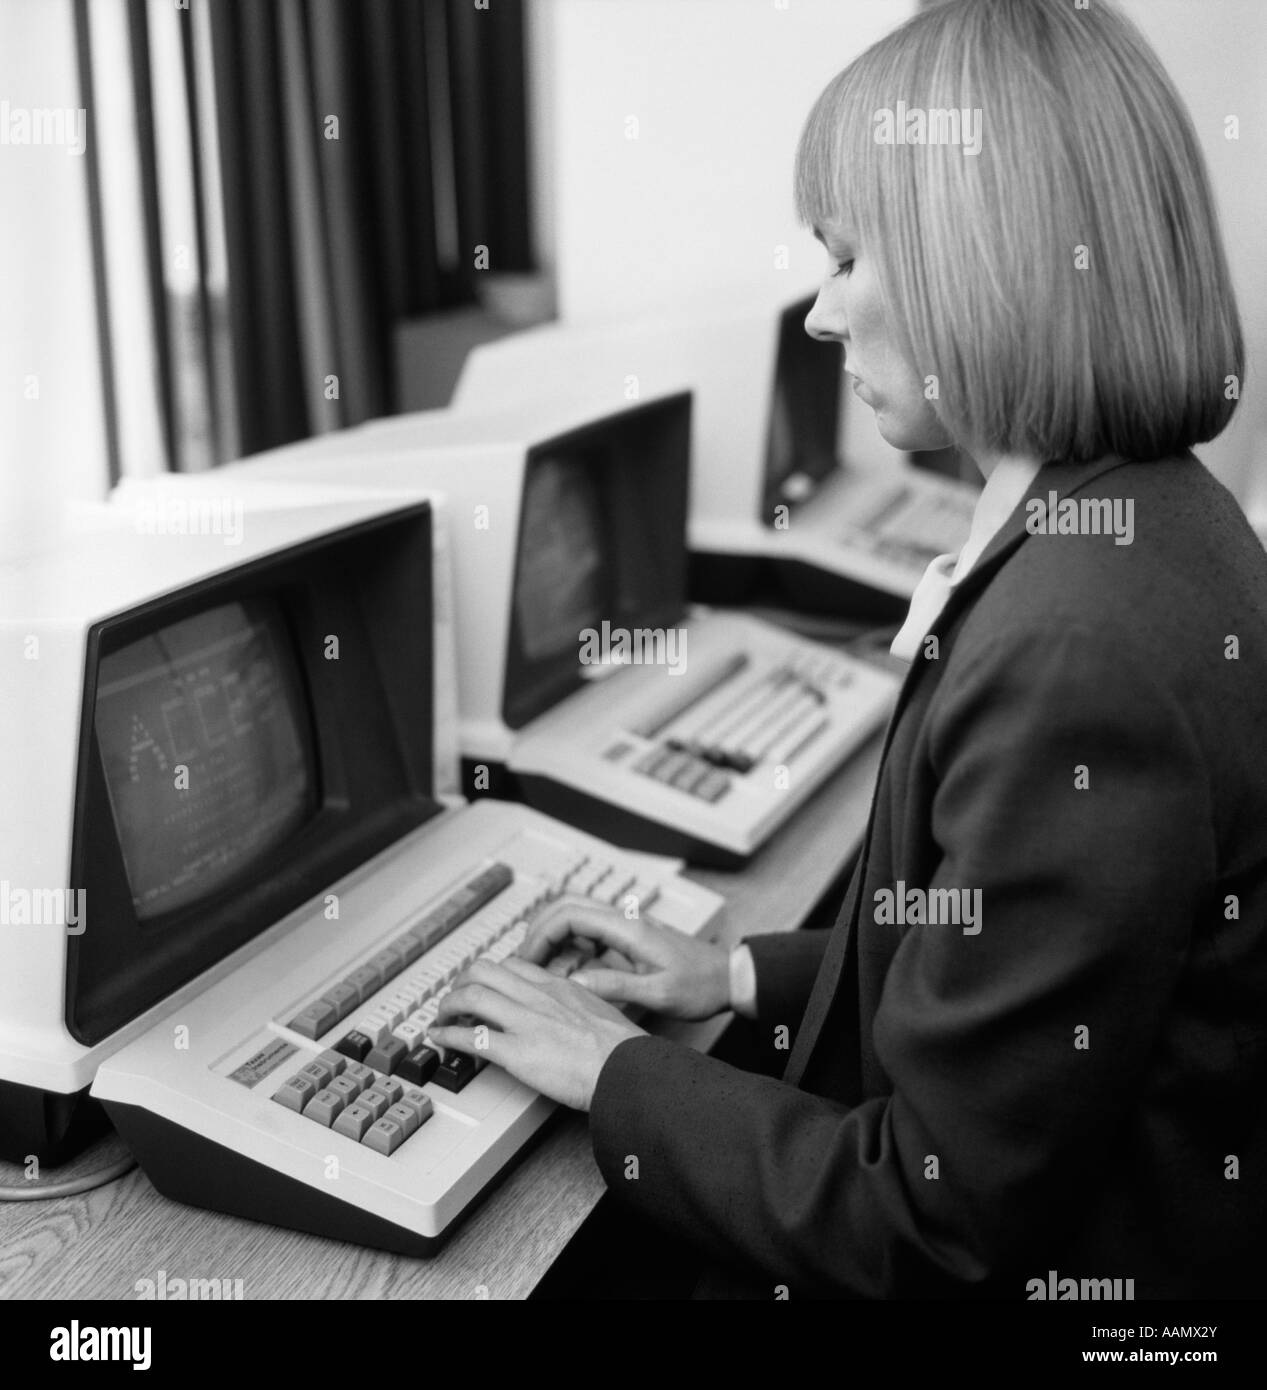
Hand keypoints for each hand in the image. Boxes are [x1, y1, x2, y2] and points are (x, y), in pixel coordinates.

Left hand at [428, 956, 646, 1110]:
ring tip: (442, 1017)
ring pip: (471, 996)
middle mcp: (537, 997)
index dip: (490, 973)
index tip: (482, 984)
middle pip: (484, 970)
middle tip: (454, 997)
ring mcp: (525, 1022)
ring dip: (448, 1006)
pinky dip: (448, 1035)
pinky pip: (471, 1037)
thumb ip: (575, 1003)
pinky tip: (440, 1039)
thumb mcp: (598, 1009)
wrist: (627, 1068)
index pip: (513, 965)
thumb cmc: (621, 1048)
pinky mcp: (517, 1052)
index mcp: (558, 986)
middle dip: (461, 982)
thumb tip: (567, 1011)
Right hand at [519, 896, 730, 1020]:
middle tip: (522, 960)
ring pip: (576, 913)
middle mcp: (625, 920)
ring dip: (550, 931)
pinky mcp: (629, 936)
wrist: (728, 977)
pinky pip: (589, 927)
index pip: (569, 914)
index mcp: (629, 928)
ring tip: (534, 962)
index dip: (541, 934)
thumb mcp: (659, 994)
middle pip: (566, 905)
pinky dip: (567, 938)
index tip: (527, 960)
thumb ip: (616, 987)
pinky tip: (561, 961)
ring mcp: (627, 925)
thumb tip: (573, 983)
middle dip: (537, 928)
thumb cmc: (701, 985)